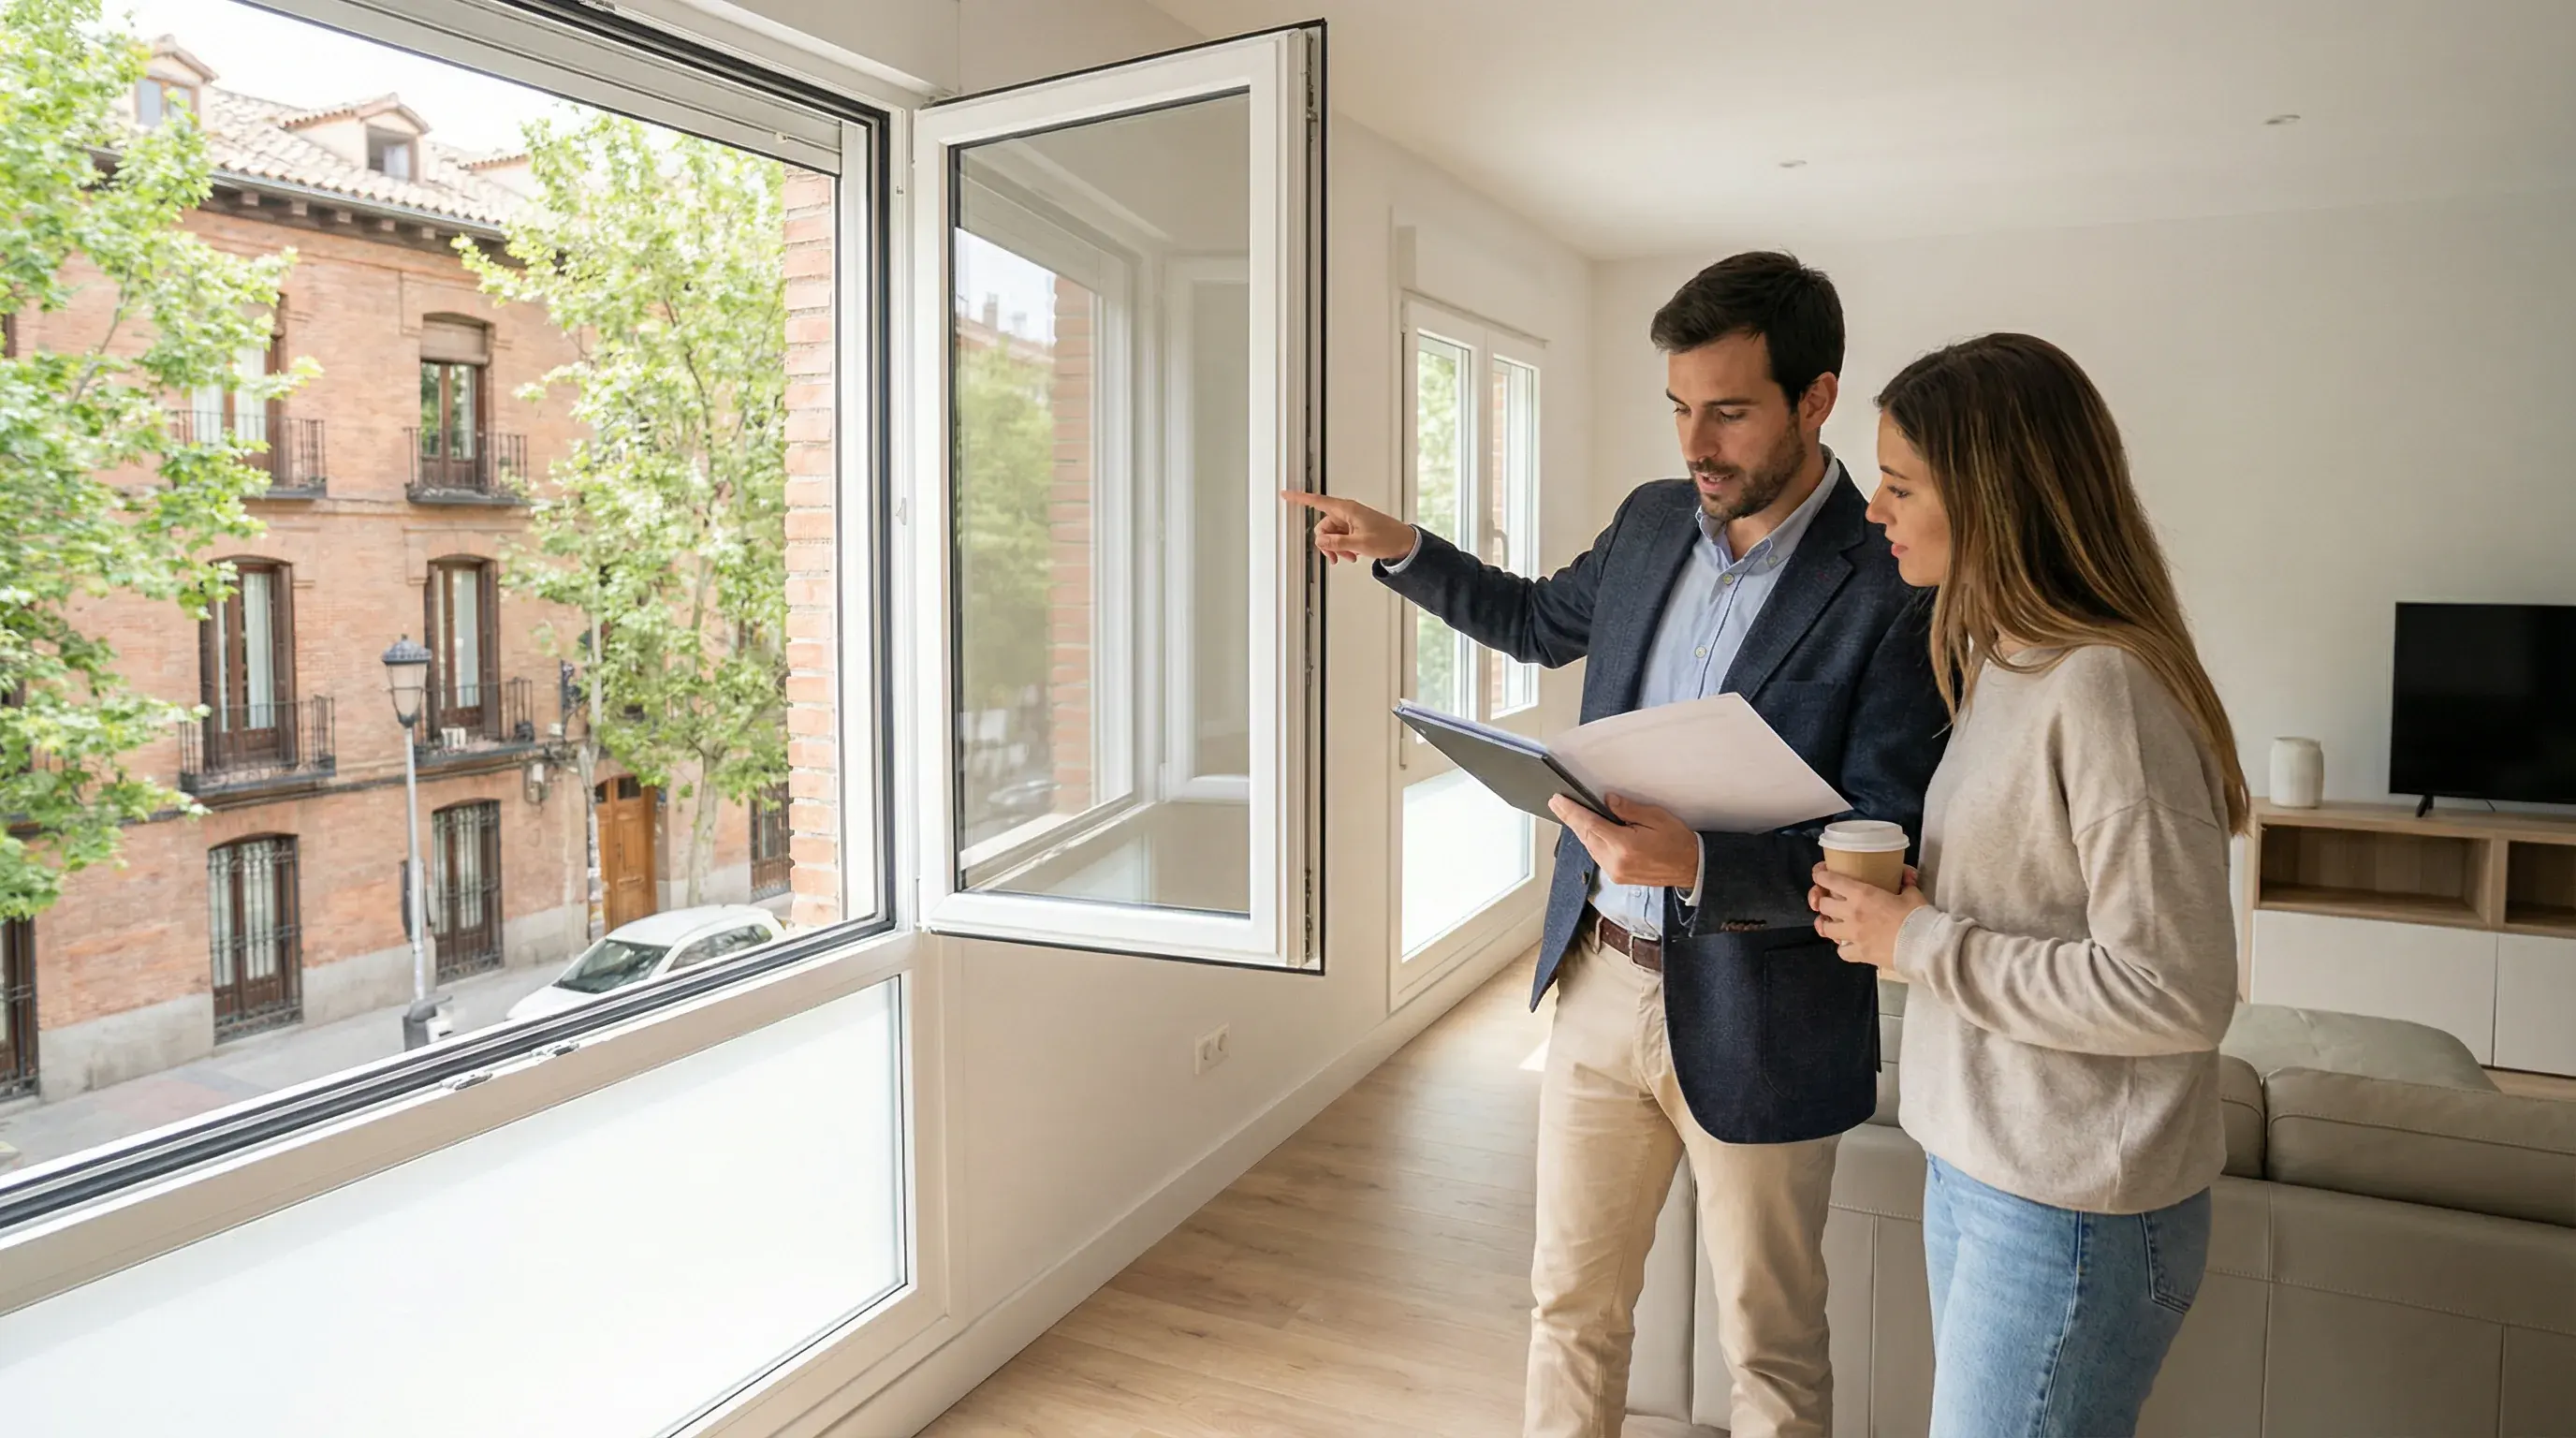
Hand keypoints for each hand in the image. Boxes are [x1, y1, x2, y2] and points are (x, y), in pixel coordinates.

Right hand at [1282, 490, 1416, 565]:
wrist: (1404, 543)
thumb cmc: (1388, 538)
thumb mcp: (1360, 544)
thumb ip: (1337, 542)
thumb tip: (1321, 541)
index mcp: (1346, 509)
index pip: (1317, 501)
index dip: (1299, 498)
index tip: (1285, 494)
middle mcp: (1346, 512)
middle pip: (1323, 526)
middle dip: (1328, 543)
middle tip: (1339, 556)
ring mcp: (1350, 520)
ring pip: (1331, 535)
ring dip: (1337, 548)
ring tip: (1351, 556)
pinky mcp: (1355, 528)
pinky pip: (1340, 537)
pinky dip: (1343, 548)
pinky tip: (1353, 555)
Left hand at [1548, 794, 1697, 887]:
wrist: (1690, 869)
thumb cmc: (1677, 842)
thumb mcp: (1656, 817)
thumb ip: (1628, 809)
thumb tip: (1607, 801)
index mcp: (1624, 846)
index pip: (1589, 824)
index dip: (1570, 811)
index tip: (1557, 801)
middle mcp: (1615, 862)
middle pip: (1584, 835)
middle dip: (1570, 818)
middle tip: (1557, 803)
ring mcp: (1615, 872)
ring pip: (1589, 846)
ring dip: (1580, 829)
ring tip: (1570, 813)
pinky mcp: (1617, 876)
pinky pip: (1597, 855)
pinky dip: (1591, 840)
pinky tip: (1589, 830)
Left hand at [1809, 863, 1928, 971]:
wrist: (1924, 946)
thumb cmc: (1917, 916)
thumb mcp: (1912, 894)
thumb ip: (1905, 883)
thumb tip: (1906, 875)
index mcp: (1862, 894)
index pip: (1830, 881)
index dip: (1821, 877)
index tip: (1821, 876)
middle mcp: (1851, 913)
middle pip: (1823, 904)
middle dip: (1824, 901)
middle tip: (1831, 901)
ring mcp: (1853, 935)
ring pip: (1826, 928)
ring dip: (1828, 924)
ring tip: (1835, 924)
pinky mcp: (1859, 954)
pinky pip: (1841, 952)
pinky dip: (1843, 948)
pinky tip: (1850, 945)